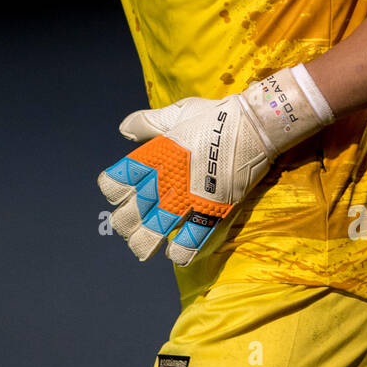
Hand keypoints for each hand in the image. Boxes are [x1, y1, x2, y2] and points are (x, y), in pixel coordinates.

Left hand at [97, 66, 332, 265]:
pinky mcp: (211, 213)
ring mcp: (186, 200)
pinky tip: (175, 253)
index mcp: (152, 158)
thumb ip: (148, 123)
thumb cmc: (214, 117)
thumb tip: (124, 128)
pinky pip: (189, 243)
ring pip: (152, 233)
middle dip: (125, 224)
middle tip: (132, 225)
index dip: (113, 192)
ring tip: (145, 248)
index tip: (122, 193)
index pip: (114, 183)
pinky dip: (180, 252)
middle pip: (128, 215)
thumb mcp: (176, 114)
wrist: (253, 126)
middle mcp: (163, 182)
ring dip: (144, 244)